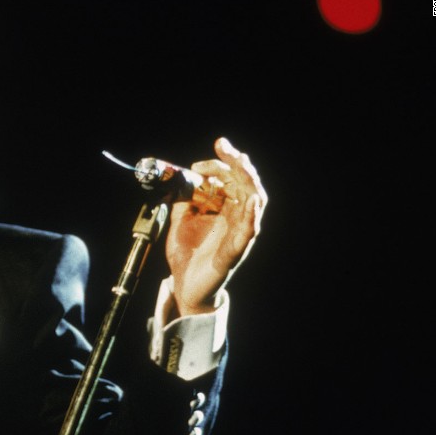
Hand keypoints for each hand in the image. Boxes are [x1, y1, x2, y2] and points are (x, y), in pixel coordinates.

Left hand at [165, 137, 267, 316]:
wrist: (183, 285)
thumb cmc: (187, 253)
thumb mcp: (179, 218)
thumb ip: (183, 198)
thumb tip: (181, 177)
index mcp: (224, 209)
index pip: (231, 179)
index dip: (223, 163)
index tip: (212, 151)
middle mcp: (235, 219)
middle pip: (246, 186)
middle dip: (238, 164)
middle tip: (226, 149)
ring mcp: (238, 234)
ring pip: (255, 204)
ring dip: (249, 182)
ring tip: (242, 165)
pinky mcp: (235, 252)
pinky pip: (248, 233)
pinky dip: (252, 216)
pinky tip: (251, 202)